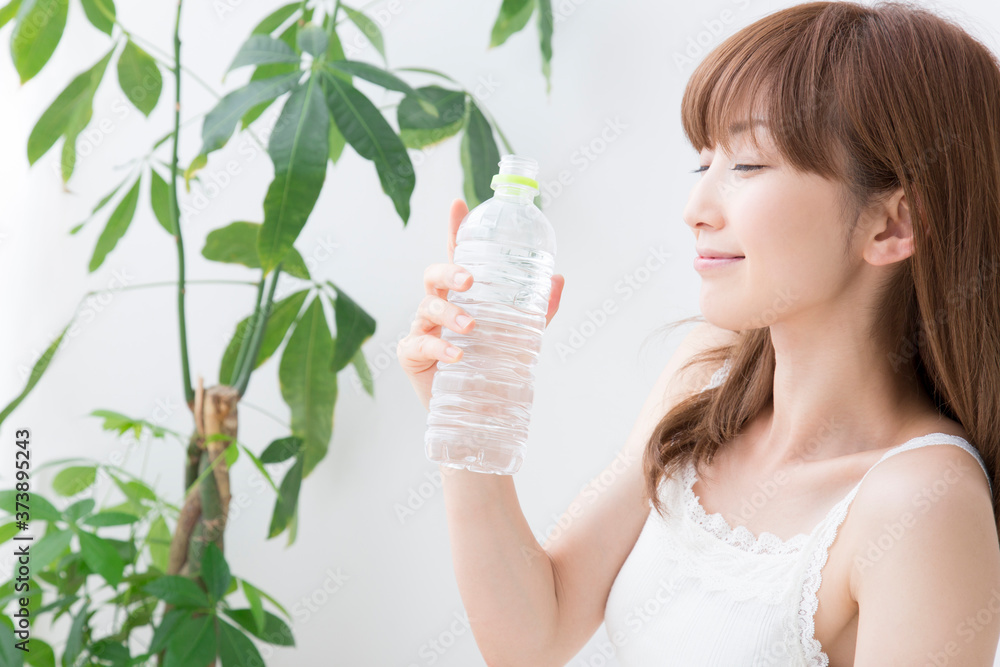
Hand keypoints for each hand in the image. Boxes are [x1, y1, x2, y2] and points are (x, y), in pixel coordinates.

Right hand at [397, 198, 564, 410]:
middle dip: (448, 271)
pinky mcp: (411, 357)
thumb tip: (558, 278)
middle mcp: (439, 308)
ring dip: (449, 314)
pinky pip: (419, 345)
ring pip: (427, 307)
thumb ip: (537, 310)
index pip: (457, 257)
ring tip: (471, 327)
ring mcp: (423, 331)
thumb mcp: (520, 337)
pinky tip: (457, 354)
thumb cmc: (493, 369)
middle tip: (469, 279)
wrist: (479, 416)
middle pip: (434, 276)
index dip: (456, 229)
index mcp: (462, 298)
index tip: (459, 204)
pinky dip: (438, 347)